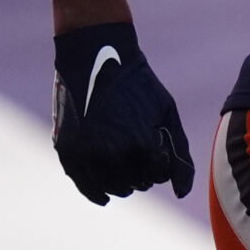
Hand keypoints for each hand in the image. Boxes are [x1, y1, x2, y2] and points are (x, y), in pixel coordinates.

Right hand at [51, 22, 194, 204]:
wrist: (96, 53)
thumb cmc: (137, 83)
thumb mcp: (166, 111)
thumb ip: (178, 153)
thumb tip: (181, 193)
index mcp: (139, 141)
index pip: (157, 174)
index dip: (160, 164)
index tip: (157, 147)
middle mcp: (111, 151)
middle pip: (134, 184)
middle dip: (142, 174)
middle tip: (140, 156)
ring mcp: (86, 152)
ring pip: (109, 188)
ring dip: (121, 184)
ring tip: (126, 166)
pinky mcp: (67, 149)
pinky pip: (83, 185)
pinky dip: (96, 193)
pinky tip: (105, 197)